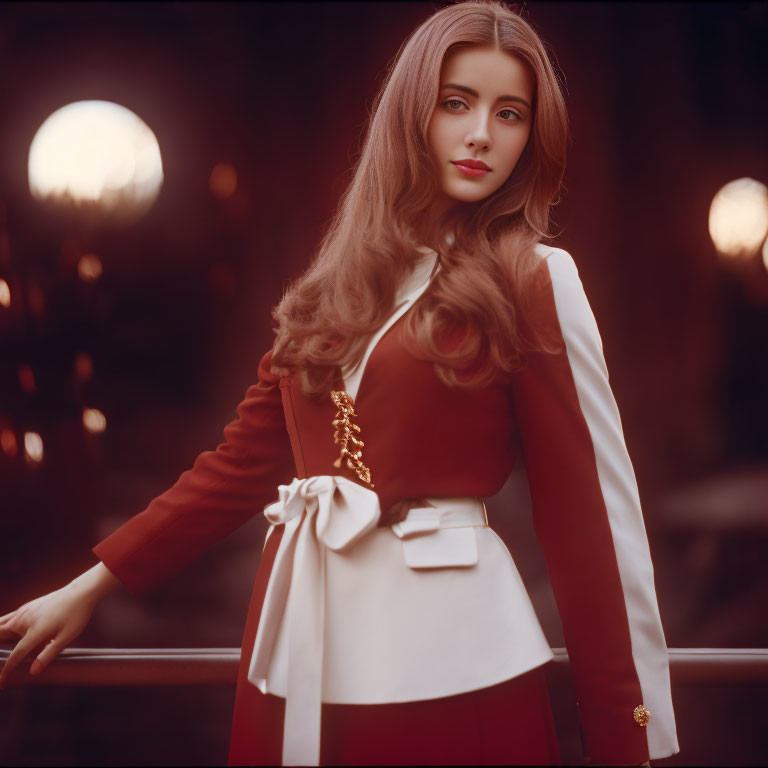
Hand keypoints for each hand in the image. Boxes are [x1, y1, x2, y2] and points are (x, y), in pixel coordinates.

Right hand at [0, 563, 120, 688]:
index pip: (16, 655)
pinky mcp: (27, 607)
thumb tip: (33, 671)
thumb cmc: (77, 613)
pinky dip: (2, 627)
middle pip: (0, 634)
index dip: (7, 670)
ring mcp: (25, 611)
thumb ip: (48, 655)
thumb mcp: (67, 637)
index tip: (2, 683)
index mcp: (35, 630)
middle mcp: (25, 619)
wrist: (81, 591)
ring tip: (2, 650)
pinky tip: (6, 633)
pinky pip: (8, 619)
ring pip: (0, 625)